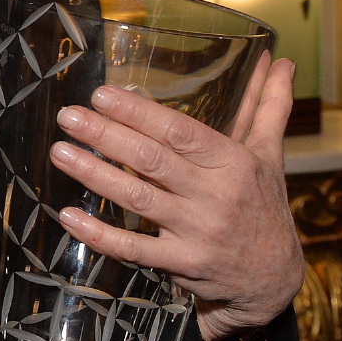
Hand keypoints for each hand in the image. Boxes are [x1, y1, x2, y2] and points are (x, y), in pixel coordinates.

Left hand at [47, 54, 303, 340]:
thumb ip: (270, 106)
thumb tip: (281, 61)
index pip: (180, 132)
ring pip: (138, 199)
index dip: (139, 113)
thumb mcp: (270, 155)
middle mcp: (214, 195)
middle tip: (68, 116)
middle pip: (152, 161)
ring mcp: (197, 232)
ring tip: (60, 152)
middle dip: (106, 136)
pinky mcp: (181, 265)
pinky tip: (69, 216)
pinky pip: (133, 249)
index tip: (102, 95)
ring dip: (94, 175)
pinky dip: (99, 234)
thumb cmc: (264, 206)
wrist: (275, 279)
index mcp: (233, 163)